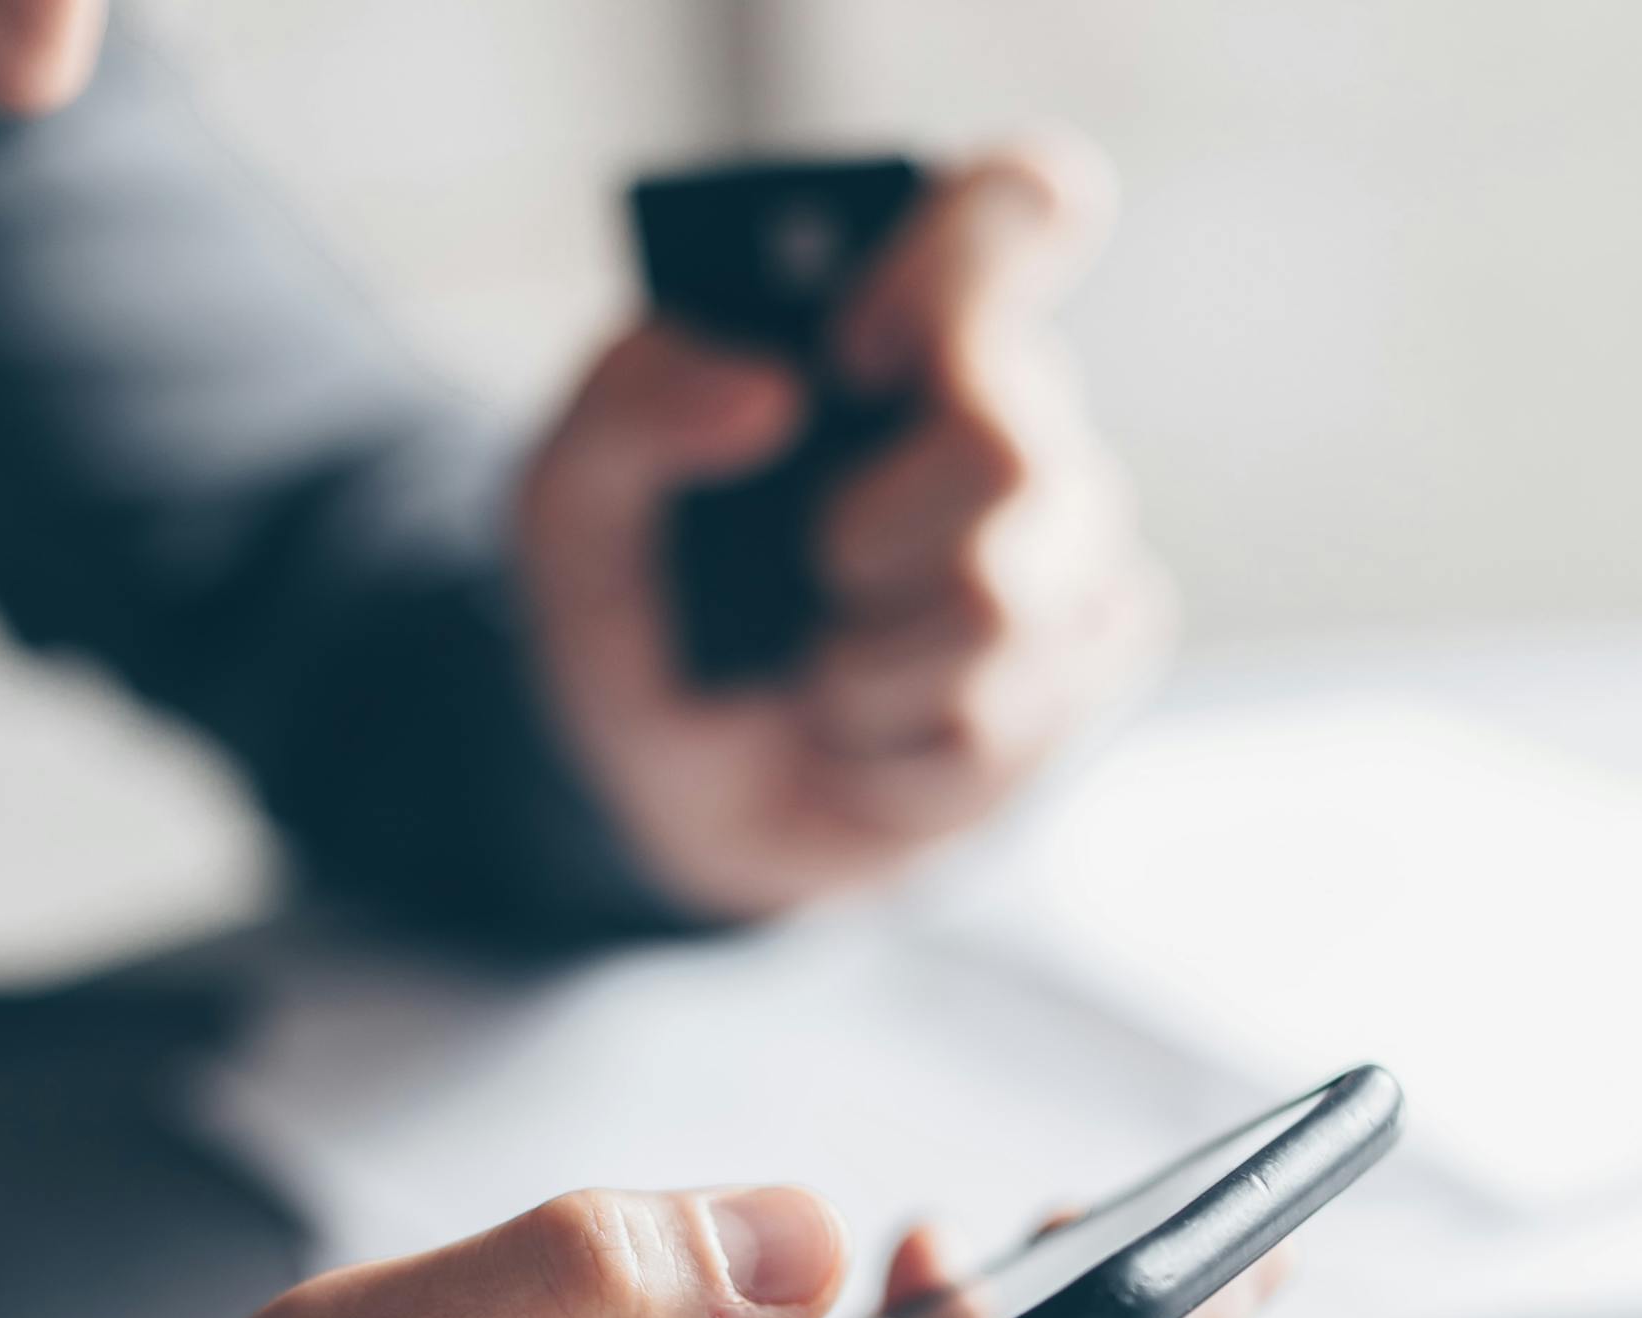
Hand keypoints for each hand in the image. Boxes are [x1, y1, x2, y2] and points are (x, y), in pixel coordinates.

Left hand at [516, 133, 1172, 919]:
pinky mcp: (1073, 693)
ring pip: (1001, 614)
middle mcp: (1013, 426)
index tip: (853, 348)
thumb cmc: (646, 608)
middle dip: (864, 542)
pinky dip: (887, 762)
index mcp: (905, 324)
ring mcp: (1063, 565)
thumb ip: (629, 412)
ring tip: (817, 673)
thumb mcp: (568, 501)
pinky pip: (994, 734)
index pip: (1016, 209)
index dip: (965, 259)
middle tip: (808, 567)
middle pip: (1010, 456)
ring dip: (861, 673)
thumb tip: (763, 392)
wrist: (670, 784)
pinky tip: (859, 746)